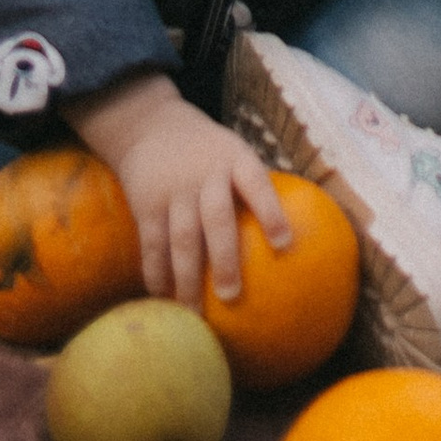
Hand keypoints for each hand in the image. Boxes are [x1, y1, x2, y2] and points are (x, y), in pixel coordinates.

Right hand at [68, 72, 291, 307]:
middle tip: (232, 296)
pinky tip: (163, 298)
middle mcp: (205, 174)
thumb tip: (294, 234)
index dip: (270, 211)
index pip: (256, 183)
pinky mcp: (146, 204)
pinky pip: (152, 244)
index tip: (284, 244)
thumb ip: (254, 186)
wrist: (149, 126)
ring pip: (181, 239)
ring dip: (188, 279)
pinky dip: (157, 273)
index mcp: (234, 159)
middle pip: (217, 219)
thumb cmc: (207, 151)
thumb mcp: (233, 152)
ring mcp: (174, 190)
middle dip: (225, 259)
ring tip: (195, 314)